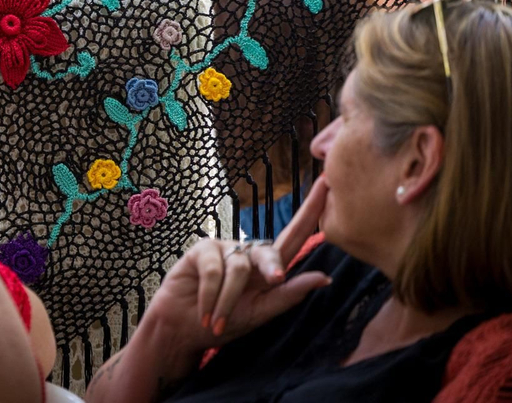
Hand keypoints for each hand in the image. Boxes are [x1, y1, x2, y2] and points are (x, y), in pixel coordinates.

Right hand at [97, 177, 329, 398]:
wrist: (185, 329)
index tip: (326, 182)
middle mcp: (249, 253)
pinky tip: (204, 308)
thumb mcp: (260, 313)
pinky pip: (214, 270)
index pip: (295, 235)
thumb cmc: (224, 323)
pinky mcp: (202, 249)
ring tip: (217, 320)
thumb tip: (325, 278)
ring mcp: (225, 248)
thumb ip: (289, 295)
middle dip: (271, 268)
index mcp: (269, 268)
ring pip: (239, 270)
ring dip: (228, 301)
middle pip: (269, 251)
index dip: (311, 208)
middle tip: (273, 282)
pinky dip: (210, 295)